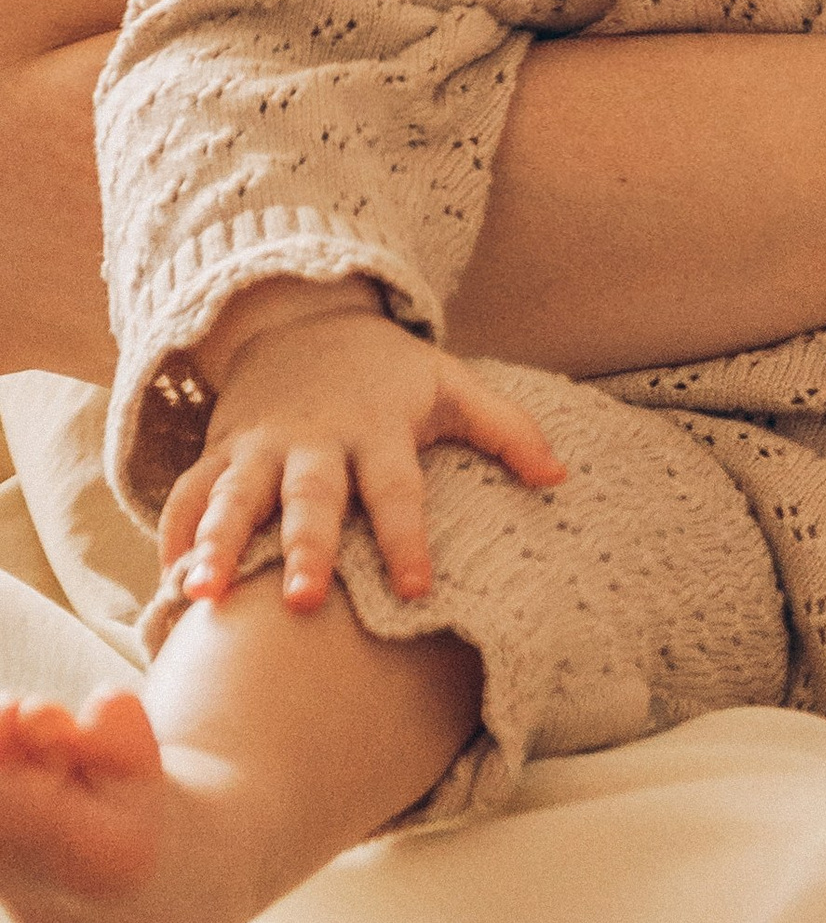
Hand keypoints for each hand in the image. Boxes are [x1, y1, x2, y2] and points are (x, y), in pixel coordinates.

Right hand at [158, 277, 566, 611]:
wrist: (302, 319)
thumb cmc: (389, 372)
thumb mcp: (453, 383)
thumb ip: (508, 429)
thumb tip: (561, 477)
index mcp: (376, 428)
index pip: (397, 488)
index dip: (408, 536)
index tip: (419, 587)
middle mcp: (313, 441)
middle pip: (310, 498)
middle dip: (306, 547)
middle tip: (303, 602)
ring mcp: (259, 447)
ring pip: (234, 498)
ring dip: (218, 546)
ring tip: (202, 595)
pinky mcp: (219, 452)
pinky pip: (189, 495)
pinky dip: (174, 535)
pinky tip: (167, 583)